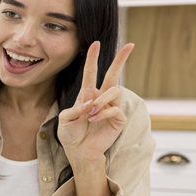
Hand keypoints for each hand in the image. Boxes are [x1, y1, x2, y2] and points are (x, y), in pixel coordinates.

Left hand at [57, 41, 134, 164]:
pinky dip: (103, 113)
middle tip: (130, 45)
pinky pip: (115, 108)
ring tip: (91, 113)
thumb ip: (75, 109)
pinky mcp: (119, 119)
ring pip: (113, 91)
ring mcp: (112, 107)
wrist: (79, 151)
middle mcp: (101, 98)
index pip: (91, 73)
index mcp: (88, 94)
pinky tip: (94, 120)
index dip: (93, 58)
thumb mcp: (65, 119)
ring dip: (101, 100)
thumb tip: (91, 103)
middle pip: (114, 74)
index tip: (95, 43)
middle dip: (121, 59)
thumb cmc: (71, 134)